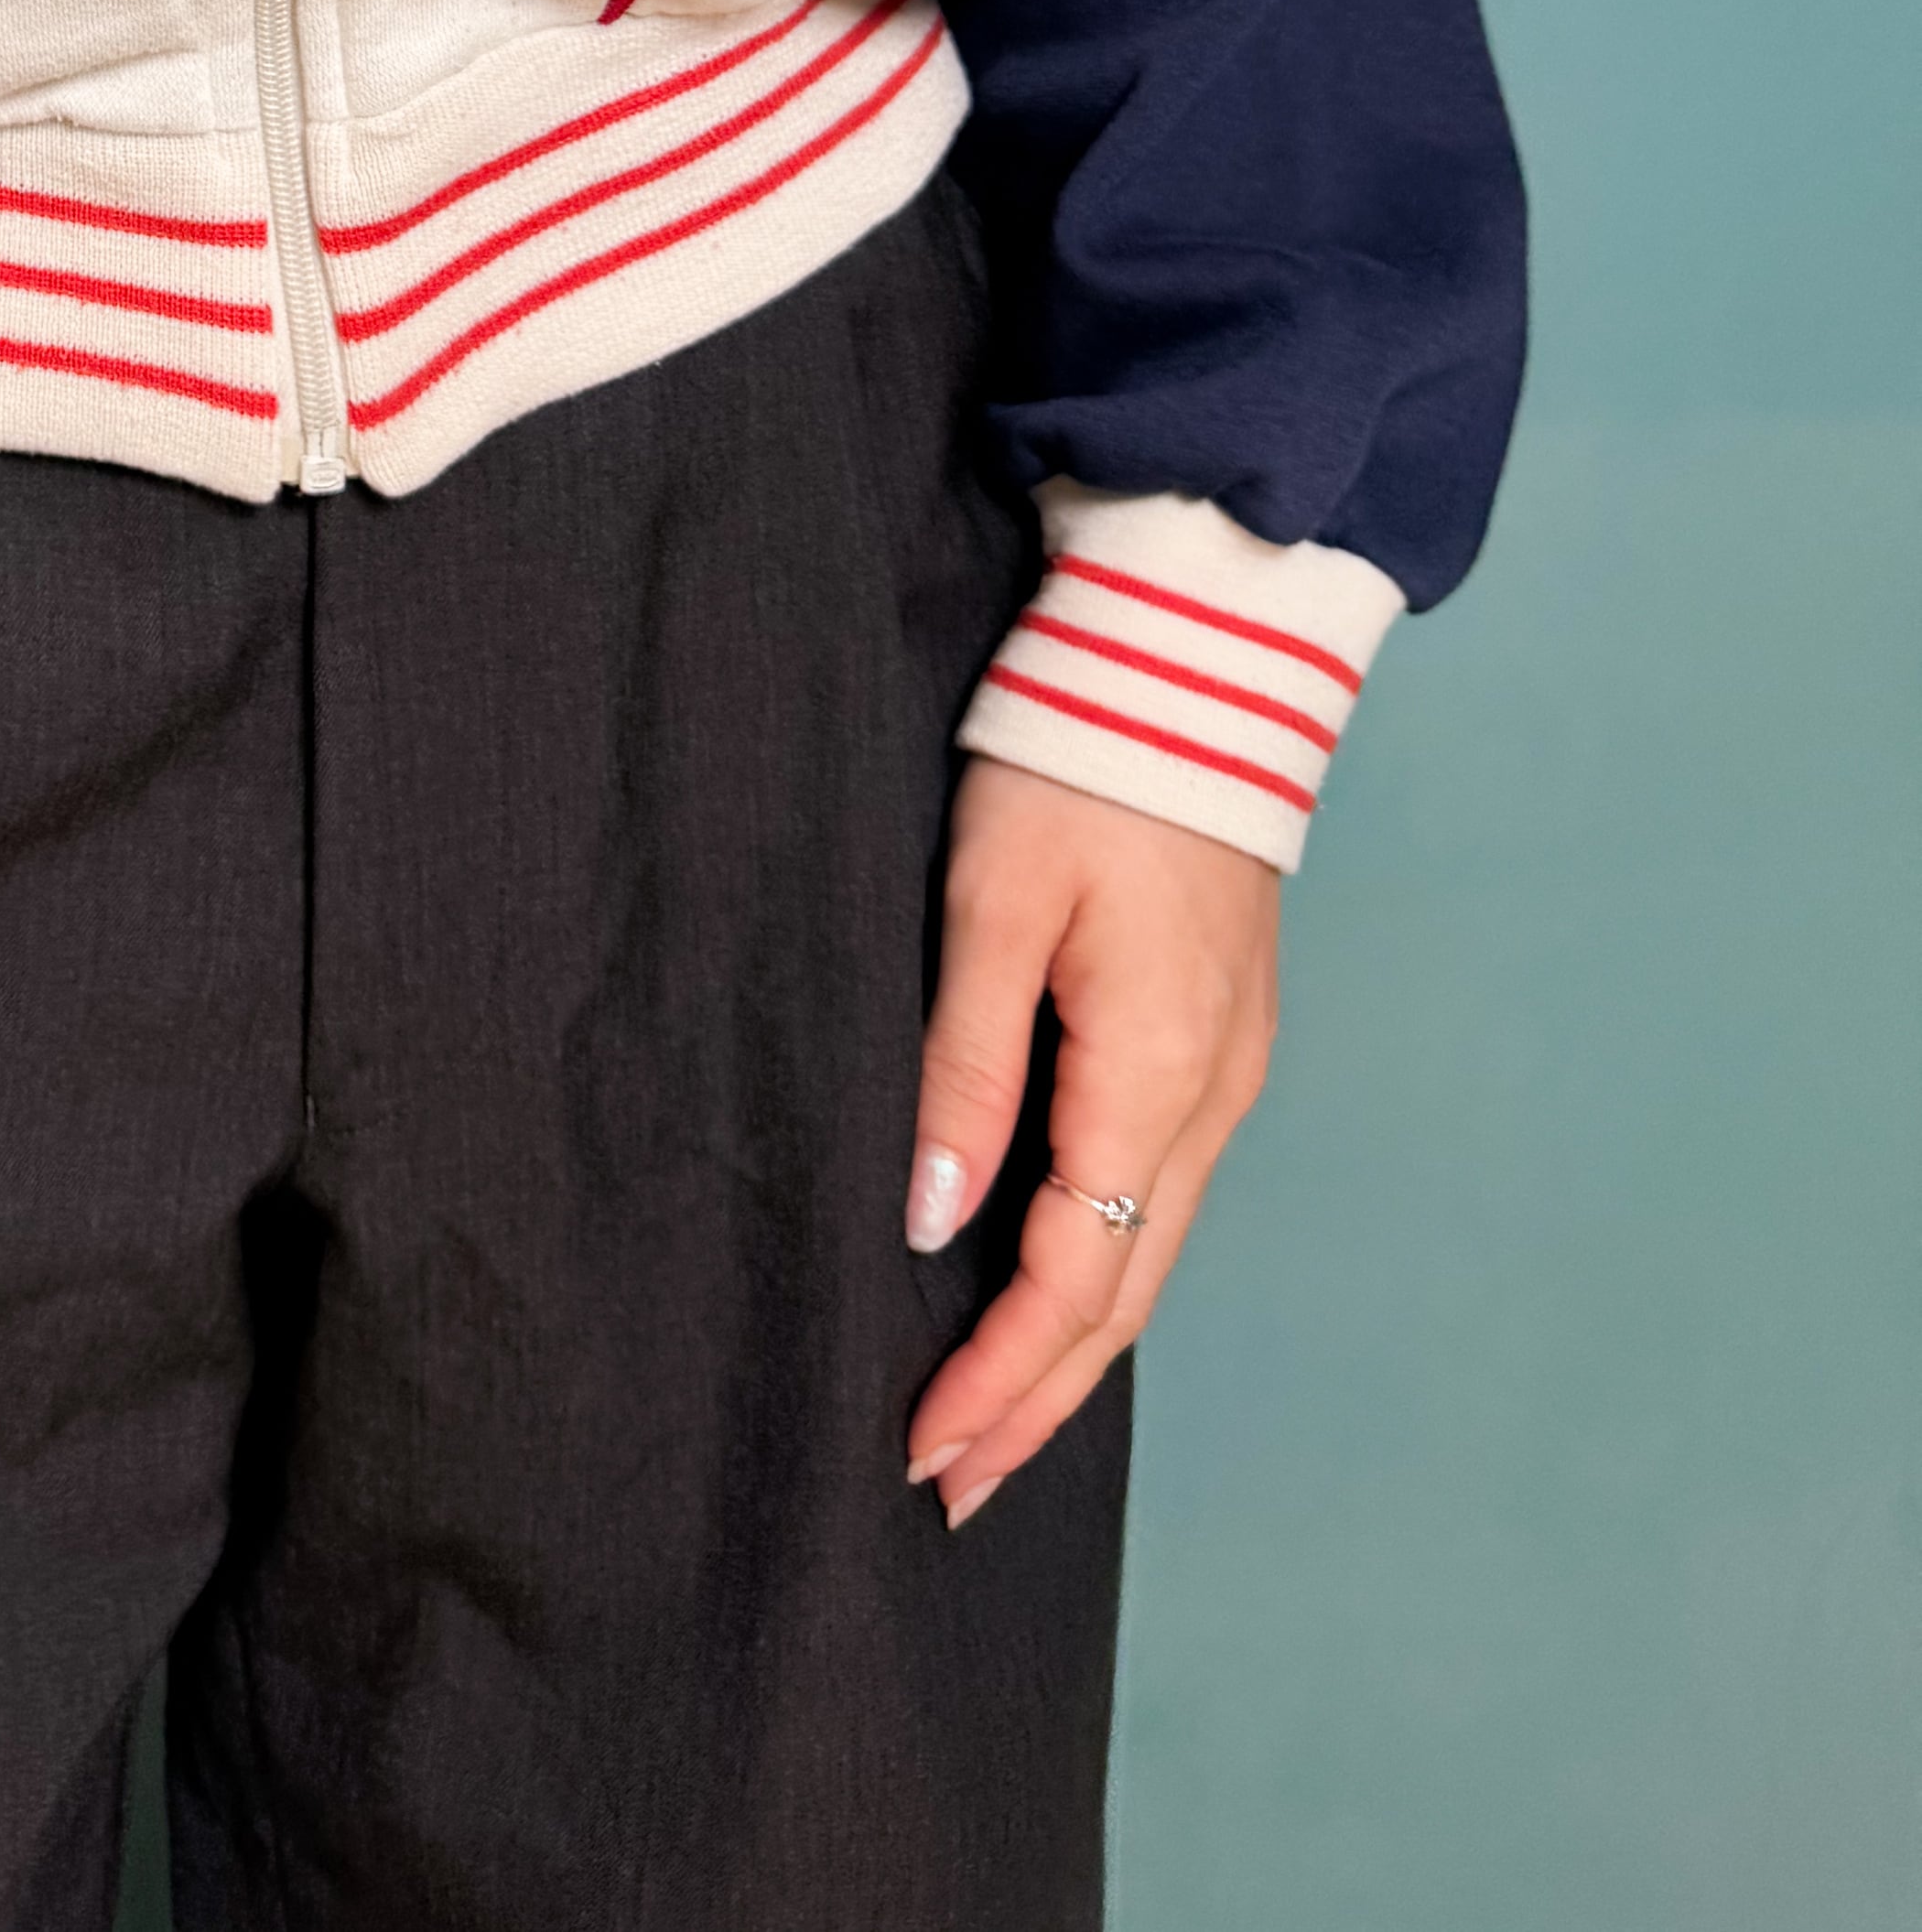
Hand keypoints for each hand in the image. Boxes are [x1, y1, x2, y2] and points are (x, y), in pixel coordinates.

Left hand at [901, 756, 1279, 1526]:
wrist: (1197, 663)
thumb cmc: (1081, 761)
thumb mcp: (994, 902)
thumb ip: (966, 1065)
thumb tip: (935, 1219)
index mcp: (1152, 1074)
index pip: (1069, 1277)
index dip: (997, 1378)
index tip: (925, 1453)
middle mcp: (1210, 1096)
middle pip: (1123, 1295)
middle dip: (1037, 1402)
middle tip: (952, 1490)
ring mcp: (1227, 1070)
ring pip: (1148, 1251)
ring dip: (1072, 1344)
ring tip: (991, 1420)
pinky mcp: (1218, 1035)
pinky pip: (1159, 1191)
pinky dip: (1104, 1265)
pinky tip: (1058, 1290)